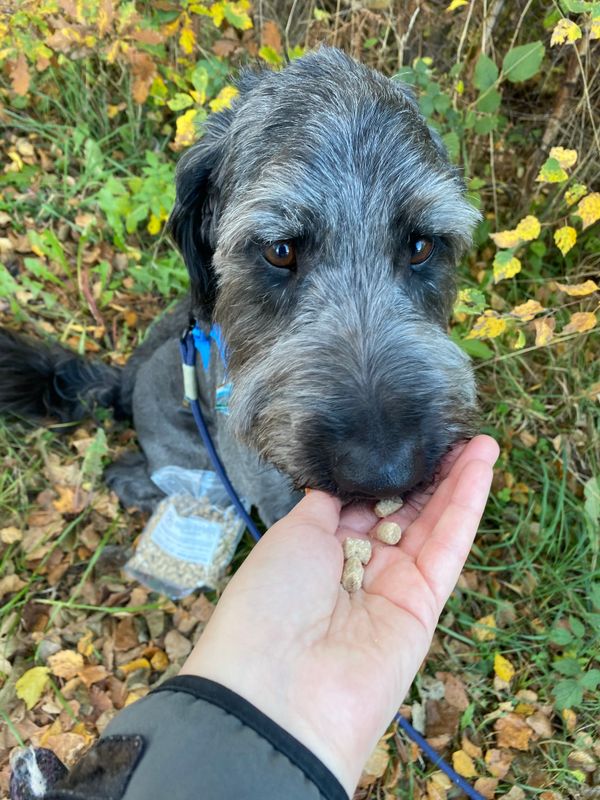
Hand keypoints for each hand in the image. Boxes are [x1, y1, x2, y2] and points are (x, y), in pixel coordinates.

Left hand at [181, 435, 498, 795]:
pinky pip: (447, 547)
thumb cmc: (270, 601)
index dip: (386, 470)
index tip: (406, 435)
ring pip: (431, 523)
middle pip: (402, 510)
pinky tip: (480, 468)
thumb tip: (340, 482)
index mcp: (319, 550)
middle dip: (427, 472)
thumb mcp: (291, 535)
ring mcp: (393, 585)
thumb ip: (326, 507)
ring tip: (479, 440)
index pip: (362, 502)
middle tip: (452, 432)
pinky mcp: (423, 605)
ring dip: (457, 481)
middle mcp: (357, 566)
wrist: (279, 686)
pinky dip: (465, 506)